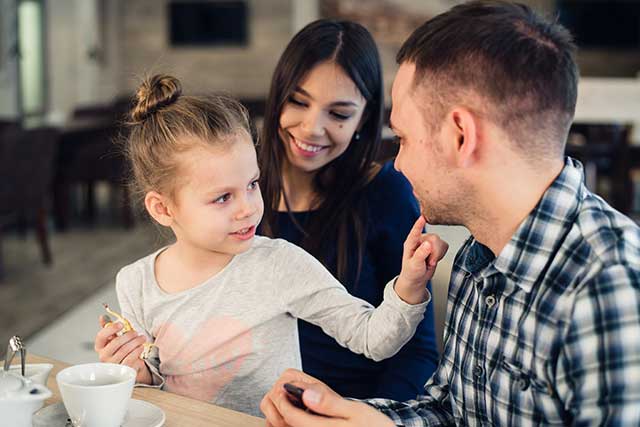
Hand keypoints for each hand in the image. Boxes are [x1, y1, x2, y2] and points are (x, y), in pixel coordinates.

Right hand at [94, 316, 151, 383]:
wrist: (127, 365)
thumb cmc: (120, 349)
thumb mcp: (113, 338)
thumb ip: (108, 327)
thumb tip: (102, 316)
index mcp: (100, 346)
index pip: (101, 336)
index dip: (111, 328)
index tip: (121, 324)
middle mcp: (104, 356)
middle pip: (116, 343)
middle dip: (129, 335)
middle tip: (136, 332)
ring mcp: (113, 365)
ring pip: (125, 350)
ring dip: (136, 342)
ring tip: (142, 338)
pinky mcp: (122, 371)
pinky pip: (131, 359)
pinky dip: (137, 351)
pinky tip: (141, 347)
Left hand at [261, 369, 393, 426]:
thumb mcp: (355, 410)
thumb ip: (328, 402)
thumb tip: (305, 393)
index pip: (291, 417)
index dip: (283, 401)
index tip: (283, 387)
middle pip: (291, 425)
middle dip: (285, 409)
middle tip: (284, 393)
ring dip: (292, 417)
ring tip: (294, 402)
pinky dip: (302, 422)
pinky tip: (309, 416)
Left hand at [395, 216, 448, 303]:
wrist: (417, 279)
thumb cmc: (412, 272)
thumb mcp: (414, 265)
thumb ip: (420, 254)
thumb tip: (427, 244)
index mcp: (410, 243)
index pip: (415, 232)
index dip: (419, 224)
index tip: (423, 217)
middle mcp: (420, 240)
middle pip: (433, 239)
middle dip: (434, 253)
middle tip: (429, 262)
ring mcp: (428, 242)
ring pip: (440, 242)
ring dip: (437, 254)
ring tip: (430, 262)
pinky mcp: (435, 246)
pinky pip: (444, 245)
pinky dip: (441, 254)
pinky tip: (434, 259)